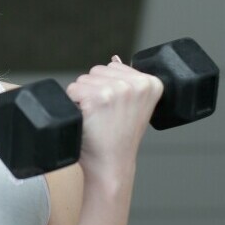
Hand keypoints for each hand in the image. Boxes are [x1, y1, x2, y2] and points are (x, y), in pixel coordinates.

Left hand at [65, 56, 163, 182]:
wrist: (112, 165)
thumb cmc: (119, 138)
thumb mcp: (136, 106)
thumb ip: (129, 82)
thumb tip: (114, 59)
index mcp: (152, 83)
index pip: (114, 67)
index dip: (108, 88)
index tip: (116, 109)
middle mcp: (136, 85)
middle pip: (97, 71)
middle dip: (95, 90)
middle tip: (106, 116)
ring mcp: (117, 90)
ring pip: (83, 79)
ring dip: (83, 97)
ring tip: (98, 118)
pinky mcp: (97, 98)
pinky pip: (72, 90)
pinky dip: (73, 104)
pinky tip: (87, 120)